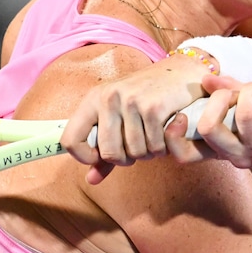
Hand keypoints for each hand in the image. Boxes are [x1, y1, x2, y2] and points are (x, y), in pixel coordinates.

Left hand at [60, 55, 210, 183]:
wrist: (181, 72)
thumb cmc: (147, 96)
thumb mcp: (119, 116)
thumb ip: (103, 150)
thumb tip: (91, 180)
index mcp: (93, 98)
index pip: (70, 140)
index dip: (84, 157)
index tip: (100, 157)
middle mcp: (109, 98)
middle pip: (108, 153)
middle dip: (125, 159)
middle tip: (136, 149)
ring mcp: (131, 101)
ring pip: (134, 152)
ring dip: (147, 153)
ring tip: (152, 139)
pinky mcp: (154, 107)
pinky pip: (154, 146)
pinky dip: (162, 148)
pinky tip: (164, 134)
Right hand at [166, 75, 251, 176]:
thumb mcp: (250, 111)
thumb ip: (228, 95)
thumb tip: (205, 79)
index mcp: (224, 151)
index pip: (185, 154)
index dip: (174, 135)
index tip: (185, 112)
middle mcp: (238, 157)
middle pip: (209, 129)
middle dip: (219, 98)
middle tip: (235, 91)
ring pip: (243, 116)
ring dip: (250, 90)